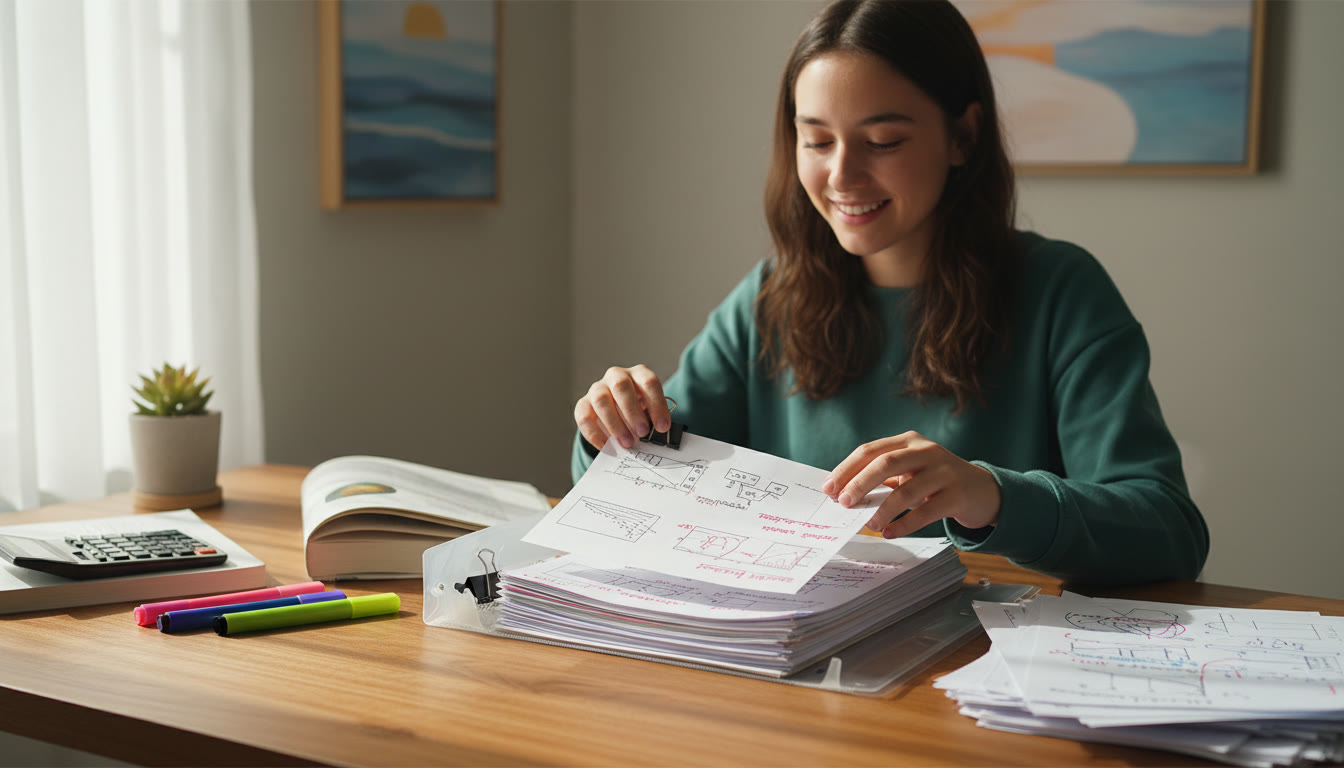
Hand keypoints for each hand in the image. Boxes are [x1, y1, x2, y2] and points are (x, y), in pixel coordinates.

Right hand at [574, 365, 670, 450]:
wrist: (617, 412)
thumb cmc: (639, 411)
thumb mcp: (650, 411)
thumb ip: (652, 420)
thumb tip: (657, 437)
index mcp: (638, 374)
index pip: (649, 382)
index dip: (657, 405)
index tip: (662, 427)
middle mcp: (616, 376)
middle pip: (621, 386)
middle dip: (633, 411)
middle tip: (643, 433)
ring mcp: (598, 388)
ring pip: (601, 400)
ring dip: (615, 424)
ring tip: (627, 443)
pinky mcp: (583, 404)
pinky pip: (584, 417)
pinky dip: (595, 434)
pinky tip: (606, 447)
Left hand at [823, 431, 1001, 538]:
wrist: (984, 490)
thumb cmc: (936, 481)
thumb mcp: (910, 471)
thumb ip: (882, 477)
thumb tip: (843, 493)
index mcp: (908, 441)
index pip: (870, 451)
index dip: (847, 469)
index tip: (828, 489)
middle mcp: (926, 451)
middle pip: (885, 463)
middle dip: (859, 483)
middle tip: (844, 503)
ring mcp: (944, 471)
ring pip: (907, 489)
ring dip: (883, 509)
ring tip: (870, 524)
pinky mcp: (958, 494)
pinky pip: (927, 511)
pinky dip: (906, 524)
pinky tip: (890, 532)